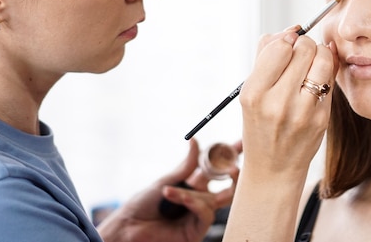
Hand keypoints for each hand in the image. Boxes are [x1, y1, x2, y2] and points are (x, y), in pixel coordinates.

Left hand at [97, 139, 238, 241]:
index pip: (217, 169)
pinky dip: (192, 204)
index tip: (242, 143)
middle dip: (235, 175)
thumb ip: (186, 165)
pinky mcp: (197, 230)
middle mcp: (200, 199)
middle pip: (228, 187)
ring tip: (170, 192)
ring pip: (215, 200)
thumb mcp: (166, 179)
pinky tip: (178, 199)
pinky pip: (205, 213)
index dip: (230, 157)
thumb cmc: (143, 204)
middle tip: (235, 167)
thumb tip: (195, 141)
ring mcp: (199, 215)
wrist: (129, 227)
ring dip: (195, 194)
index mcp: (194, 185)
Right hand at [239, 29, 336, 180]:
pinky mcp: (322, 118)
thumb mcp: (250, 92)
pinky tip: (317, 80)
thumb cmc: (260, 123)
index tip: (286, 45)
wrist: (273, 167)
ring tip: (311, 64)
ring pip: (323, 59)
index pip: (280, 47)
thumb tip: (291, 30)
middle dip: (304, 44)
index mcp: (254, 93)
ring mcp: (303, 112)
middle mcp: (277, 103)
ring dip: (319, 54)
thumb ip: (266, 56)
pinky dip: (325, 73)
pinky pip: (330, 79)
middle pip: (304, 48)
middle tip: (300, 54)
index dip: (286, 39)